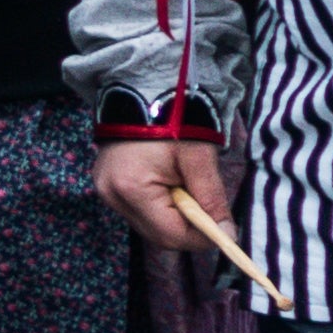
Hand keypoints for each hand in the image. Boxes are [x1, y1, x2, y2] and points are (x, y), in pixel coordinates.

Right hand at [95, 135, 229, 255]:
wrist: (144, 94)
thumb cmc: (174, 123)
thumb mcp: (200, 160)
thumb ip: (212, 199)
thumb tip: (227, 234)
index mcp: (132, 188)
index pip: (171, 234)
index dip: (202, 237)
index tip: (225, 230)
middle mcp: (112, 196)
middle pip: (157, 236)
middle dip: (188, 230)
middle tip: (209, 210)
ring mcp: (104, 192)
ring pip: (148, 226)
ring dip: (174, 219)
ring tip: (186, 191)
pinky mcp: (105, 187)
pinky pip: (138, 213)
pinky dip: (159, 209)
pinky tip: (169, 187)